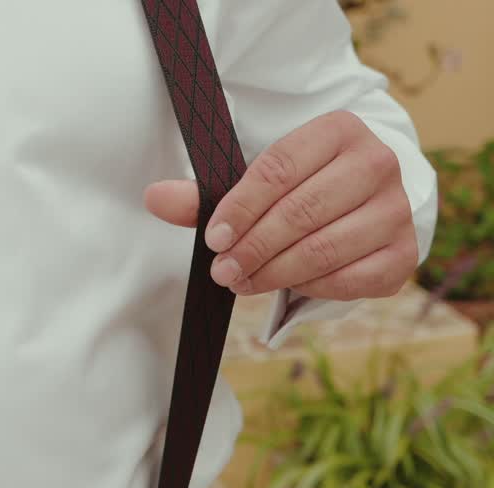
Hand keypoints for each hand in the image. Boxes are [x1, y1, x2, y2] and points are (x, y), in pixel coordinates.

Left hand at [144, 111, 416, 300]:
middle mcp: (377, 163)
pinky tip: (286, 286)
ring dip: (274, 272)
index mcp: (339, 130)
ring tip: (241, 281)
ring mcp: (396, 209)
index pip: (279, 168)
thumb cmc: (301, 187)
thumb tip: (154, 197)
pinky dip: (311, 287)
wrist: (363, 201)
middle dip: (253, 247)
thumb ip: (207, 193)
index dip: (240, 208)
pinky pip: (351, 278)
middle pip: (302, 212)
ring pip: (325, 248)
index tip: (213, 239)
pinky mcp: (403, 253)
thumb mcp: (256, 180)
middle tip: (222, 270)